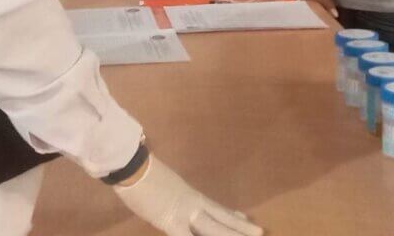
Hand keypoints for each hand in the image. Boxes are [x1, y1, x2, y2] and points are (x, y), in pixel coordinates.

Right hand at [114, 156, 262, 235]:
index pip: (216, 207)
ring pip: (214, 229)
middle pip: (221, 218)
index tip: (245, 218)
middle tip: (260, 232)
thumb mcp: (164, 185)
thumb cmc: (142, 173)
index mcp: (190, 194)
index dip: (231, 215)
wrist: (133, 166)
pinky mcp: (171, 222)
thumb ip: (172, 196)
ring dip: (231, 235)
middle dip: (240, 228)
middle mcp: (193, 203)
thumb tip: (171, 201)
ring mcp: (185, 213)